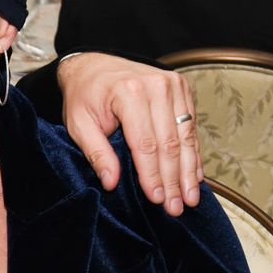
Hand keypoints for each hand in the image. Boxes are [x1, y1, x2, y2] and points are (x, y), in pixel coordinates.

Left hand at [56, 53, 200, 215]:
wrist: (94, 64)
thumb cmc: (84, 96)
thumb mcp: (78, 124)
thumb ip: (95, 152)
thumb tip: (111, 182)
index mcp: (128, 93)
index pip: (145, 144)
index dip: (152, 175)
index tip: (157, 200)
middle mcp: (156, 86)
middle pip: (170, 143)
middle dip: (174, 179)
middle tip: (176, 208)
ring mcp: (172, 84)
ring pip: (185, 136)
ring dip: (188, 171)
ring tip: (190, 199)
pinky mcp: (182, 88)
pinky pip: (191, 126)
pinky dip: (192, 153)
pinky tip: (194, 176)